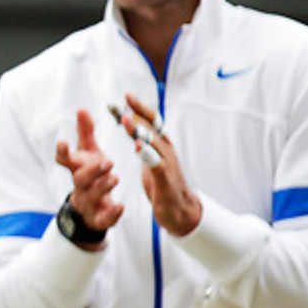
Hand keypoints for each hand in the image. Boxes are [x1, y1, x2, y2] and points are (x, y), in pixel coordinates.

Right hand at [55, 110, 123, 245]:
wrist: (90, 209)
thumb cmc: (90, 174)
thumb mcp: (88, 153)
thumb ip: (85, 132)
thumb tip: (81, 108)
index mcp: (76, 168)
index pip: (64, 159)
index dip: (62, 152)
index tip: (63, 142)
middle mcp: (80, 184)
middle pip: (80, 177)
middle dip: (93, 170)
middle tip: (108, 162)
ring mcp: (88, 202)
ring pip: (92, 195)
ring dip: (103, 187)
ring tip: (115, 178)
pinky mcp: (99, 218)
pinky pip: (104, 218)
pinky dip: (112, 213)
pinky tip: (121, 207)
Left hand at [124, 94, 201, 236]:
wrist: (181, 212)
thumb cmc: (165, 185)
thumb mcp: (153, 161)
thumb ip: (145, 146)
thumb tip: (135, 131)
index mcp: (163, 146)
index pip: (153, 122)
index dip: (140, 108)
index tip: (127, 95)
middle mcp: (166, 151)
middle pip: (153, 127)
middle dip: (139, 112)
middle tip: (126, 98)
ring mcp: (167, 164)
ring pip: (154, 143)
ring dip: (140, 130)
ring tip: (127, 119)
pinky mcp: (165, 180)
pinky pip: (156, 164)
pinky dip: (148, 154)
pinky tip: (138, 146)